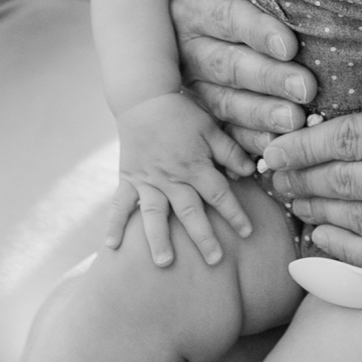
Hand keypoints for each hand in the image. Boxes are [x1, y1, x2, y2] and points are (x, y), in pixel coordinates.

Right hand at [102, 93, 257, 269]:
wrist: (144, 98)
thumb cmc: (181, 113)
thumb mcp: (211, 128)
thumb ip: (230, 152)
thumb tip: (250, 171)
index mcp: (195, 166)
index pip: (220, 195)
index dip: (235, 213)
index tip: (247, 232)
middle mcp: (172, 178)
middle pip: (190, 212)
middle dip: (203, 237)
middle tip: (215, 260)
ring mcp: (147, 181)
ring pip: (155, 214)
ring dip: (159, 239)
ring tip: (164, 263)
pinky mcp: (128, 179)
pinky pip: (119, 204)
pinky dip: (114, 224)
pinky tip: (111, 247)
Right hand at [173, 0, 314, 154]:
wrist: (178, 12)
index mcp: (193, 7)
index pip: (227, 18)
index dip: (258, 31)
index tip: (290, 45)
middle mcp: (188, 49)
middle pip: (229, 66)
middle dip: (269, 79)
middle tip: (306, 88)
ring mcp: (192, 85)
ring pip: (225, 103)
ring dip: (261, 115)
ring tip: (295, 121)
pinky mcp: (200, 113)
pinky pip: (222, 132)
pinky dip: (247, 143)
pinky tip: (274, 149)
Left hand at [255, 49, 361, 265]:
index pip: (345, 139)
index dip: (302, 145)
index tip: (273, 149)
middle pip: (343, 182)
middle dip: (301, 179)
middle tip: (274, 177)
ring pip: (356, 220)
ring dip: (318, 211)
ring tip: (293, 201)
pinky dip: (345, 250)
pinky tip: (323, 238)